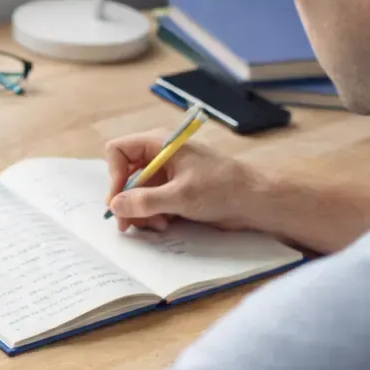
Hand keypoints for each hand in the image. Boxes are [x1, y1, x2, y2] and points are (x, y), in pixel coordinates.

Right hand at [104, 132, 265, 233]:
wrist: (255, 201)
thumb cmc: (221, 189)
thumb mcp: (180, 196)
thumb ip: (145, 201)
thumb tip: (115, 206)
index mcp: (159, 144)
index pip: (118, 151)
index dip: (114, 176)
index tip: (120, 200)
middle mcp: (160, 156)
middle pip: (125, 176)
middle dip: (127, 200)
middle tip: (128, 225)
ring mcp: (167, 175)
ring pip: (137, 193)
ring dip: (141, 212)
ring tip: (156, 225)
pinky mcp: (175, 191)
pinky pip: (151, 202)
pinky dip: (153, 215)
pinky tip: (166, 224)